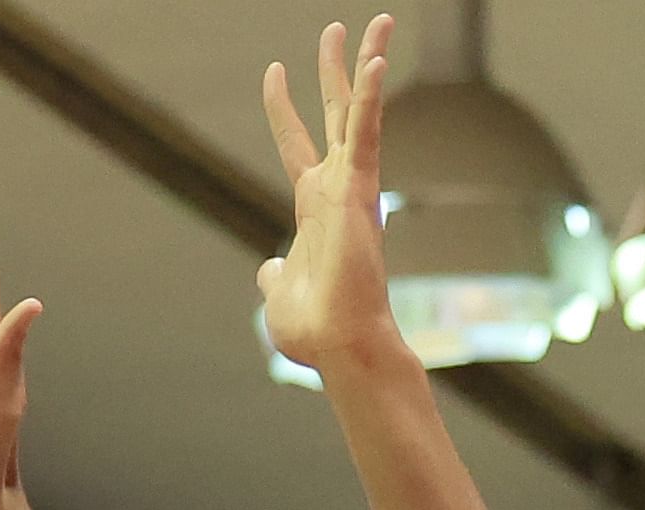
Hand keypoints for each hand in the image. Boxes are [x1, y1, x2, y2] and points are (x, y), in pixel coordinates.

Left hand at [255, 18, 401, 375]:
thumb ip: (274, 275)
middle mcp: (336, 189)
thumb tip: (267, 269)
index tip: (273, 71)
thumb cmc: (316, 331)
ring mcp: (351, 187)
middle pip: (337, 114)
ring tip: (377, 22)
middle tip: (337, 27)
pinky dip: (371, 97)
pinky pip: (367, 132)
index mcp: (314, 208)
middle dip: (336, 70)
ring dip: (366, 65)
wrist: (338, 344)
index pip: (297, 144)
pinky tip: (376, 59)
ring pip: (359, 111)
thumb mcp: (279, 294)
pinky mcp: (360, 190)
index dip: (283, 107)